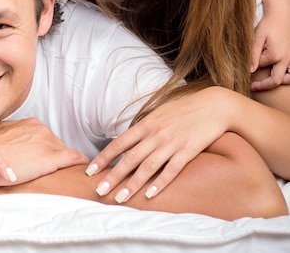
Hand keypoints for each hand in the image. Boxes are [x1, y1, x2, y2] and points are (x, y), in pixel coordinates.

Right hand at [0, 118, 88, 184]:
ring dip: (67, 162)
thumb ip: (11, 139)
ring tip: (71, 173)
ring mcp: (46, 142)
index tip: (48, 160)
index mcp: (30, 124)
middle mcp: (40, 129)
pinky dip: (80, 162)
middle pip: (57, 145)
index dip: (48, 151)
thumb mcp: (1, 140)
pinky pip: (73, 157)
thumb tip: (9, 144)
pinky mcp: (50, 157)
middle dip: (57, 157)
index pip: (47, 139)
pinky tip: (85, 168)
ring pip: (65, 152)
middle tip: (58, 170)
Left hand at [86, 88, 230, 202]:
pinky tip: (149, 195)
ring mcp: (171, 143)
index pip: (119, 143)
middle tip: (99, 190)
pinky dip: (159, 183)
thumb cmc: (184, 109)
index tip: (90, 170)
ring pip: (147, 167)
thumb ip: (142, 126)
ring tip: (120, 198)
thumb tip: (124, 138)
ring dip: (132, 184)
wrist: (213, 106)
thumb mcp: (159, 113)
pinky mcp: (187, 151)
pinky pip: (171, 170)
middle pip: (129, 158)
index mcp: (147, 123)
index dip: (104, 157)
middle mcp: (155, 133)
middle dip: (113, 175)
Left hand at [251, 0, 289, 89]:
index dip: (250, 70)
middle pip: (276, 80)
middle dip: (264, 86)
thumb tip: (250, 70)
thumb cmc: (268, 24)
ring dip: (277, 82)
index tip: (242, 72)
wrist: (281, 15)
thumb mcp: (257, 37)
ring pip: (288, 79)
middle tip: (252, 86)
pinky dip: (286, 77)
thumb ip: (253, 54)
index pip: (259, 68)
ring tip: (264, 83)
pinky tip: (276, 75)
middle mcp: (286, 59)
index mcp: (275, 55)